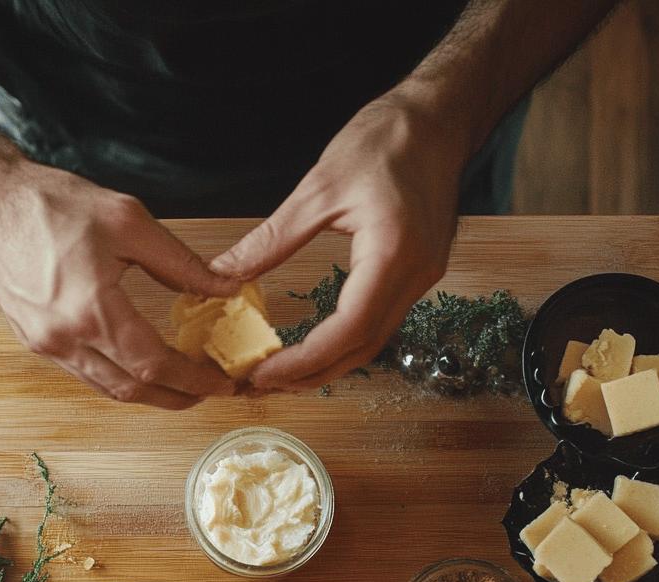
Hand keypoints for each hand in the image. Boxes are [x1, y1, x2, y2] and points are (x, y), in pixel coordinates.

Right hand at [0, 160, 239, 408]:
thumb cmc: (51, 203)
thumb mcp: (129, 221)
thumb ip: (180, 263)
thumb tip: (224, 288)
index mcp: (91, 309)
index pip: (154, 364)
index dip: (193, 379)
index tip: (222, 383)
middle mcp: (63, 338)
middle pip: (130, 389)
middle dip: (175, 396)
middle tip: (207, 391)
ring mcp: (43, 343)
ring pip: (104, 386)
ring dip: (145, 392)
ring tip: (178, 383)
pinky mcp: (31, 339)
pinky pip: (82, 372)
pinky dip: (115, 376)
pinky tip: (135, 363)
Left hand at [211, 90, 467, 391]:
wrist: (437, 119)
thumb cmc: (385, 140)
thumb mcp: (318, 188)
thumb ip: (270, 239)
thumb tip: (221, 274)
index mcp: (393, 253)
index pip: (348, 329)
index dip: (304, 360)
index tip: (263, 374)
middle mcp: (416, 274)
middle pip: (363, 347)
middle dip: (312, 374)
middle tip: (262, 385)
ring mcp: (423, 276)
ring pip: (374, 340)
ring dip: (329, 363)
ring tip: (282, 373)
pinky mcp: (420, 272)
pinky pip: (381, 319)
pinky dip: (346, 340)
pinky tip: (316, 343)